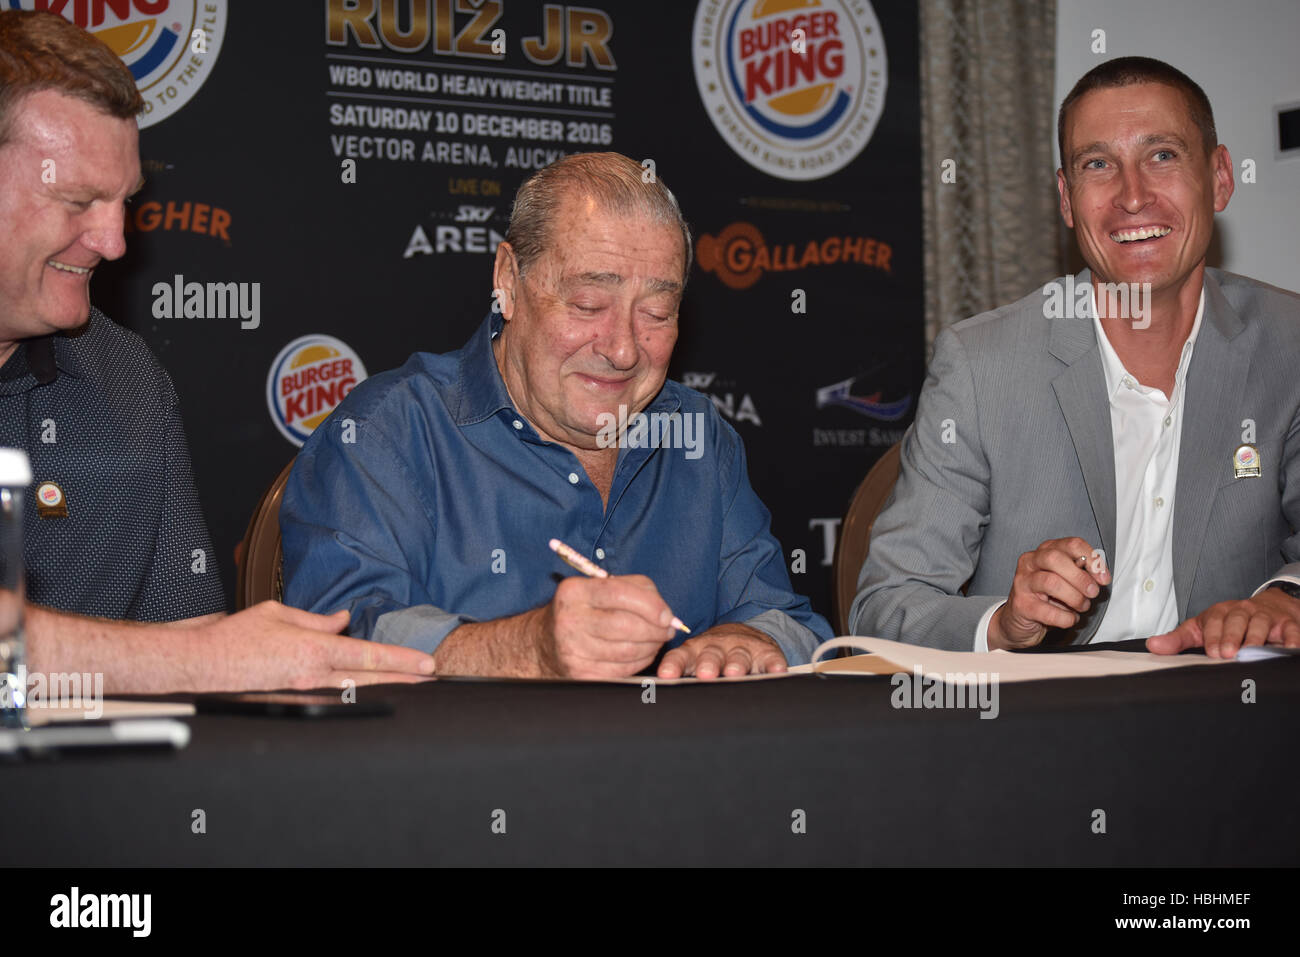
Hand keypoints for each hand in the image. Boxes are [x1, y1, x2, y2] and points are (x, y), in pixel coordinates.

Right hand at [192, 601, 435, 690]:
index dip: (402, 660)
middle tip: (432, 678)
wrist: (199, 665)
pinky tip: (371, 691)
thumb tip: (342, 621)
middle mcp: (313, 676)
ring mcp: (304, 693)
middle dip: (405, 678)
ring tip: (412, 684)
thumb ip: (316, 620)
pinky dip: (355, 693)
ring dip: (385, 687)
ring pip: (355, 690)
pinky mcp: (294, 701)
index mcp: (313, 650)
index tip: (427, 663)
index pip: (369, 655)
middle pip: (370, 679)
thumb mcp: (278, 614)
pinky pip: (332, 696)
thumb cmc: (233, 637)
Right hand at [539, 574, 676, 678]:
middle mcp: (569, 620)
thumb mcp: (601, 587)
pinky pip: (622, 670)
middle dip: (656, 630)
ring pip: (628, 651)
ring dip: (651, 647)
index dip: (651, 606)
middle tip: (667, 630)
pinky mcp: (580, 674)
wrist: (546, 642)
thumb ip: (636, 589)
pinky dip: (640, 662)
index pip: (619, 593)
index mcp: (574, 591)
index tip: (668, 615)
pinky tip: (641, 653)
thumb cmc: (584, 610)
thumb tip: (666, 614)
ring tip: (655, 640)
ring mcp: (572, 650)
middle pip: (626, 626)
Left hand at [656, 624, 787, 679]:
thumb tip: (648, 697)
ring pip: (739, 657)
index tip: (667, 675)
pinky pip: (770, 659)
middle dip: (708, 664)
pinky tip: (775, 672)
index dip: (674, 665)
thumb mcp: (692, 661)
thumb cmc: (711, 656)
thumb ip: (677, 675)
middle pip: (711, 655)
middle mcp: (717, 648)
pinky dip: (773, 665)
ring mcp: (742, 649)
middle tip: (705, 674)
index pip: (680, 657)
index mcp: (694, 651)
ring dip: (736, 665)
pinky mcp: (766, 653)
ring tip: (735, 674)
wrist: (744, 635)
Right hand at [988, 537, 1110, 649]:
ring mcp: (1022, 582)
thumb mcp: (1066, 579)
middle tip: (1093, 592)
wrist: (1020, 619)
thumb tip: (1100, 575)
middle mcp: (1030, 562)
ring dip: (1075, 598)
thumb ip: (1082, 573)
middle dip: (1080, 577)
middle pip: (1056, 558)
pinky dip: (1066, 618)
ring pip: (1051, 582)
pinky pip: (1048, 611)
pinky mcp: (1020, 604)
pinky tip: (1069, 619)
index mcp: (1045, 551)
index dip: (1092, 560)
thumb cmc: (1047, 597)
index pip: (1072, 544)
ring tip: (1082, 606)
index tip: (1103, 578)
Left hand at [1148, 588, 1299, 658]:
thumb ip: (1178, 639)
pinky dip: (1291, 640)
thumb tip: (1152, 646)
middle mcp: (1242, 611)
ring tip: (1251, 654)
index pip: (1214, 620)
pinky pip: (1291, 631)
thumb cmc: (1230, 622)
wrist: (1270, 606)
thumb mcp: (1201, 628)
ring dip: (1256, 639)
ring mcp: (1265, 617)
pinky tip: (1288, 650)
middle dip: (1232, 637)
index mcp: (1220, 612)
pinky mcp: (1287, 624)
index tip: (1211, 652)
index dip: (1213, 636)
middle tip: (1228, 655)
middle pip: (1237, 620)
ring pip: (1261, 624)